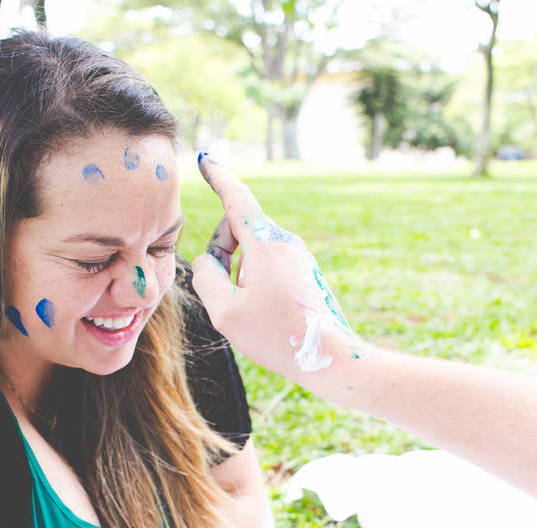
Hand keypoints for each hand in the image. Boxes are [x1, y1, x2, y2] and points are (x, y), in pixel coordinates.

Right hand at [191, 154, 362, 384]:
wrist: (330, 358)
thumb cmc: (277, 337)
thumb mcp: (225, 312)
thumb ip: (205, 278)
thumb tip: (207, 260)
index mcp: (267, 246)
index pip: (237, 200)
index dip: (218, 179)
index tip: (207, 161)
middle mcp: (287, 243)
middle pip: (241, 227)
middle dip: (223, 249)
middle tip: (221, 287)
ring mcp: (301, 257)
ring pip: (255, 248)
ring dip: (240, 269)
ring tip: (249, 308)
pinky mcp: (307, 272)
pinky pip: (271, 264)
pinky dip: (257, 279)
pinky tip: (266, 313)